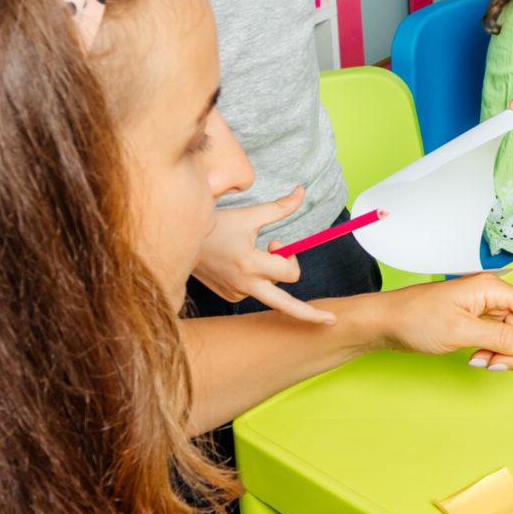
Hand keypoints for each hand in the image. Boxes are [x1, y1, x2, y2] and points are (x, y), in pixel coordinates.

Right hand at [195, 192, 334, 324]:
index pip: (289, 272)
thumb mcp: (249, 215)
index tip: (278, 243)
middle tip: (332, 321)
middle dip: (311, 315)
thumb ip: (279, 208)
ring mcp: (236, 293)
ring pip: (270, 290)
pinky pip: (254, 291)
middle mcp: (245, 283)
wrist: (180, 239)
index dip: (290, 256)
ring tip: (250, 255)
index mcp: (251, 263)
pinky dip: (256, 279)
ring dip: (270, 275)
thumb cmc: (216, 225)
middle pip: (286, 306)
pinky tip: (238, 264)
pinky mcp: (229, 296)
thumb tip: (302, 192)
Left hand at [377, 273, 512, 370]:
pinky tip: (473, 358)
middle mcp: (494, 296)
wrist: (385, 323)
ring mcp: (486, 310)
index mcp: (493, 289)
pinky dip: (493, 355)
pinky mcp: (478, 323)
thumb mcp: (461, 332)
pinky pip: (501, 342)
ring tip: (476, 359)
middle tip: (487, 362)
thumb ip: (502, 337)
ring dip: (503, 356)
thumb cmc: (416, 320)